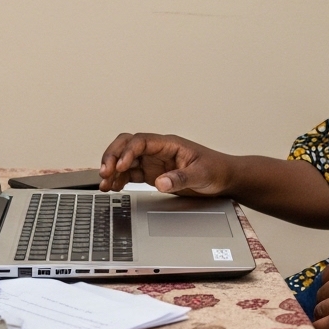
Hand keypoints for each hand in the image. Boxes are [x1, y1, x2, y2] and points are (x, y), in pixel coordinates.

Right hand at [98, 133, 230, 194]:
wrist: (224, 178)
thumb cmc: (215, 169)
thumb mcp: (201, 174)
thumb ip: (180, 178)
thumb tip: (160, 182)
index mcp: (168, 144)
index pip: (141, 141)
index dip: (128, 151)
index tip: (121, 166)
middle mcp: (158, 150)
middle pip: (127, 145)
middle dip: (113, 156)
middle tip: (105, 172)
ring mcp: (153, 162)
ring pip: (125, 159)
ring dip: (112, 169)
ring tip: (104, 184)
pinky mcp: (151, 174)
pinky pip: (130, 174)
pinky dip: (119, 179)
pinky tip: (113, 187)